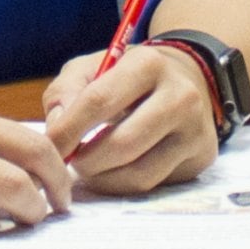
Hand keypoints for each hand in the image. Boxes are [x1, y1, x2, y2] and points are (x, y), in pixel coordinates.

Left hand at [42, 41, 221, 193]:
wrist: (188, 79)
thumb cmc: (129, 75)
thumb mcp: (93, 67)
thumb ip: (66, 91)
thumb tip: (57, 129)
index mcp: (148, 64)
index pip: (99, 101)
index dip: (67, 130)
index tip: (49, 146)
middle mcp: (180, 96)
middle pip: (122, 144)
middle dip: (86, 161)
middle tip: (69, 164)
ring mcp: (195, 130)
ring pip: (139, 173)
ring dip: (103, 178)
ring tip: (89, 169)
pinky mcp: (201, 157)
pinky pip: (153, 184)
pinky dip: (123, 184)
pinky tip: (113, 172)